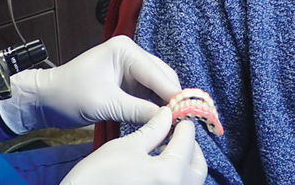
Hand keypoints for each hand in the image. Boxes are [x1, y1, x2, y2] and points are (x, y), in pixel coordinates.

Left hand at [0, 35, 180, 133]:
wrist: (45, 99)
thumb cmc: (69, 95)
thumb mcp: (105, 104)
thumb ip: (138, 110)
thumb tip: (168, 118)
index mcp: (125, 50)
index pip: (158, 74)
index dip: (174, 95)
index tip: (188, 114)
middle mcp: (131, 53)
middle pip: (163, 77)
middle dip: (172, 98)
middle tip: (184, 120)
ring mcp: (130, 65)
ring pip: (158, 85)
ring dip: (165, 102)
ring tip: (175, 121)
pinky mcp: (127, 79)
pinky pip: (148, 91)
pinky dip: (154, 104)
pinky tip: (161, 117)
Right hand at [60, 108, 206, 184]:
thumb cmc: (97, 177)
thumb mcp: (125, 147)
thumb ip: (152, 131)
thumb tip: (166, 115)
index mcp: (170, 173)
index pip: (188, 141)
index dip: (183, 124)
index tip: (178, 116)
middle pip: (197, 166)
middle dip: (191, 147)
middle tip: (177, 133)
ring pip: (191, 179)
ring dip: (185, 163)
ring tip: (167, 149)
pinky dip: (176, 176)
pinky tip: (160, 166)